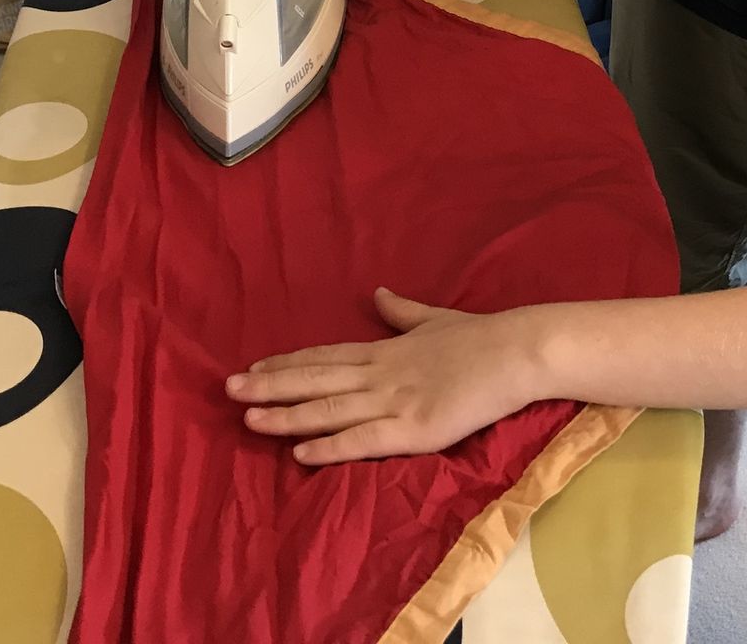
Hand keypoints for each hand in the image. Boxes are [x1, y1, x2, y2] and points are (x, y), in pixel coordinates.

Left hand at [226, 288, 544, 464]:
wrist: (518, 352)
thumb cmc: (482, 337)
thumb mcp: (435, 318)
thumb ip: (403, 312)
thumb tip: (379, 293)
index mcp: (386, 350)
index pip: (326, 356)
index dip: (288, 363)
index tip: (252, 366)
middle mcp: (382, 373)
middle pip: (317, 380)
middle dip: (272, 385)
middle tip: (229, 389)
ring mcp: (396, 402)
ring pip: (331, 409)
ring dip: (287, 415)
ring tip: (250, 418)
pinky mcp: (415, 429)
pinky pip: (364, 439)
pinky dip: (330, 446)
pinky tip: (301, 452)